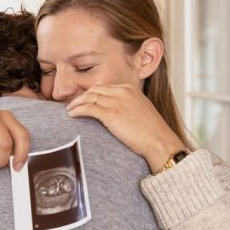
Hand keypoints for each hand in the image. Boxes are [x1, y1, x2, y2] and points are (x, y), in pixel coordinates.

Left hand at [66, 84, 186, 172]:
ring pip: (88, 97)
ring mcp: (117, 102)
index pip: (104, 87)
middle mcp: (122, 92)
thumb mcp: (140, 111)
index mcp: (130, 89)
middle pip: (94, 90)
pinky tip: (72, 115)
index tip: (84, 101)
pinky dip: (77, 110)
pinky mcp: (111, 114)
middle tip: (73, 105)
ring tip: (69, 110)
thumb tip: (115, 114)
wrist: (159, 141)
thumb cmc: (152, 131)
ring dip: (76, 103)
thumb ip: (127, 107)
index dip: (91, 94)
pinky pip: (88, 108)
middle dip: (81, 97)